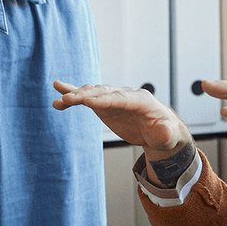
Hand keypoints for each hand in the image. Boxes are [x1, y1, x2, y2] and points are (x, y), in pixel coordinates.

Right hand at [52, 81, 191, 159]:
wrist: (158, 130)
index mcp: (142, 101)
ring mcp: (114, 98)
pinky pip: (87, 97)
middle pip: (104, 92)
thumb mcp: (168, 135)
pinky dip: (73, 93)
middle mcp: (126, 95)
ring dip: (76, 95)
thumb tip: (162, 129)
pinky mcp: (104, 104)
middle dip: (86, 95)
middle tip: (69, 99)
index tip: (89, 102)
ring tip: (59, 100)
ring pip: (93, 93)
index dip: (106, 100)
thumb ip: (164, 132)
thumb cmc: (164, 132)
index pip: (122, 98)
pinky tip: (58, 90)